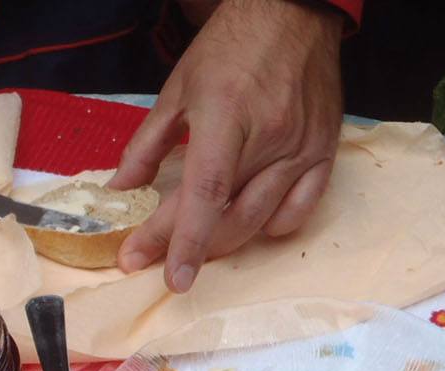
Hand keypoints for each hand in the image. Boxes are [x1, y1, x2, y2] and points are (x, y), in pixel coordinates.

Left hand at [107, 0, 342, 292]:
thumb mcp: (176, 90)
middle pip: (229, 215)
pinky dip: (272, 226)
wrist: (292, 14)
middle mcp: (270, 138)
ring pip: (262, 220)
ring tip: (197, 247)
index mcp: (227, 117)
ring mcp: (302, 148)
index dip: (179, 239)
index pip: (204, 193)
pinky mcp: (324, 152)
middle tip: (153, 255)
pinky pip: (301, 209)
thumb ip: (146, 146)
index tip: (159, 272)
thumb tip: (120, 191)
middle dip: (189, 247)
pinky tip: (250, 224)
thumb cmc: (230, 48)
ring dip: (224, 243)